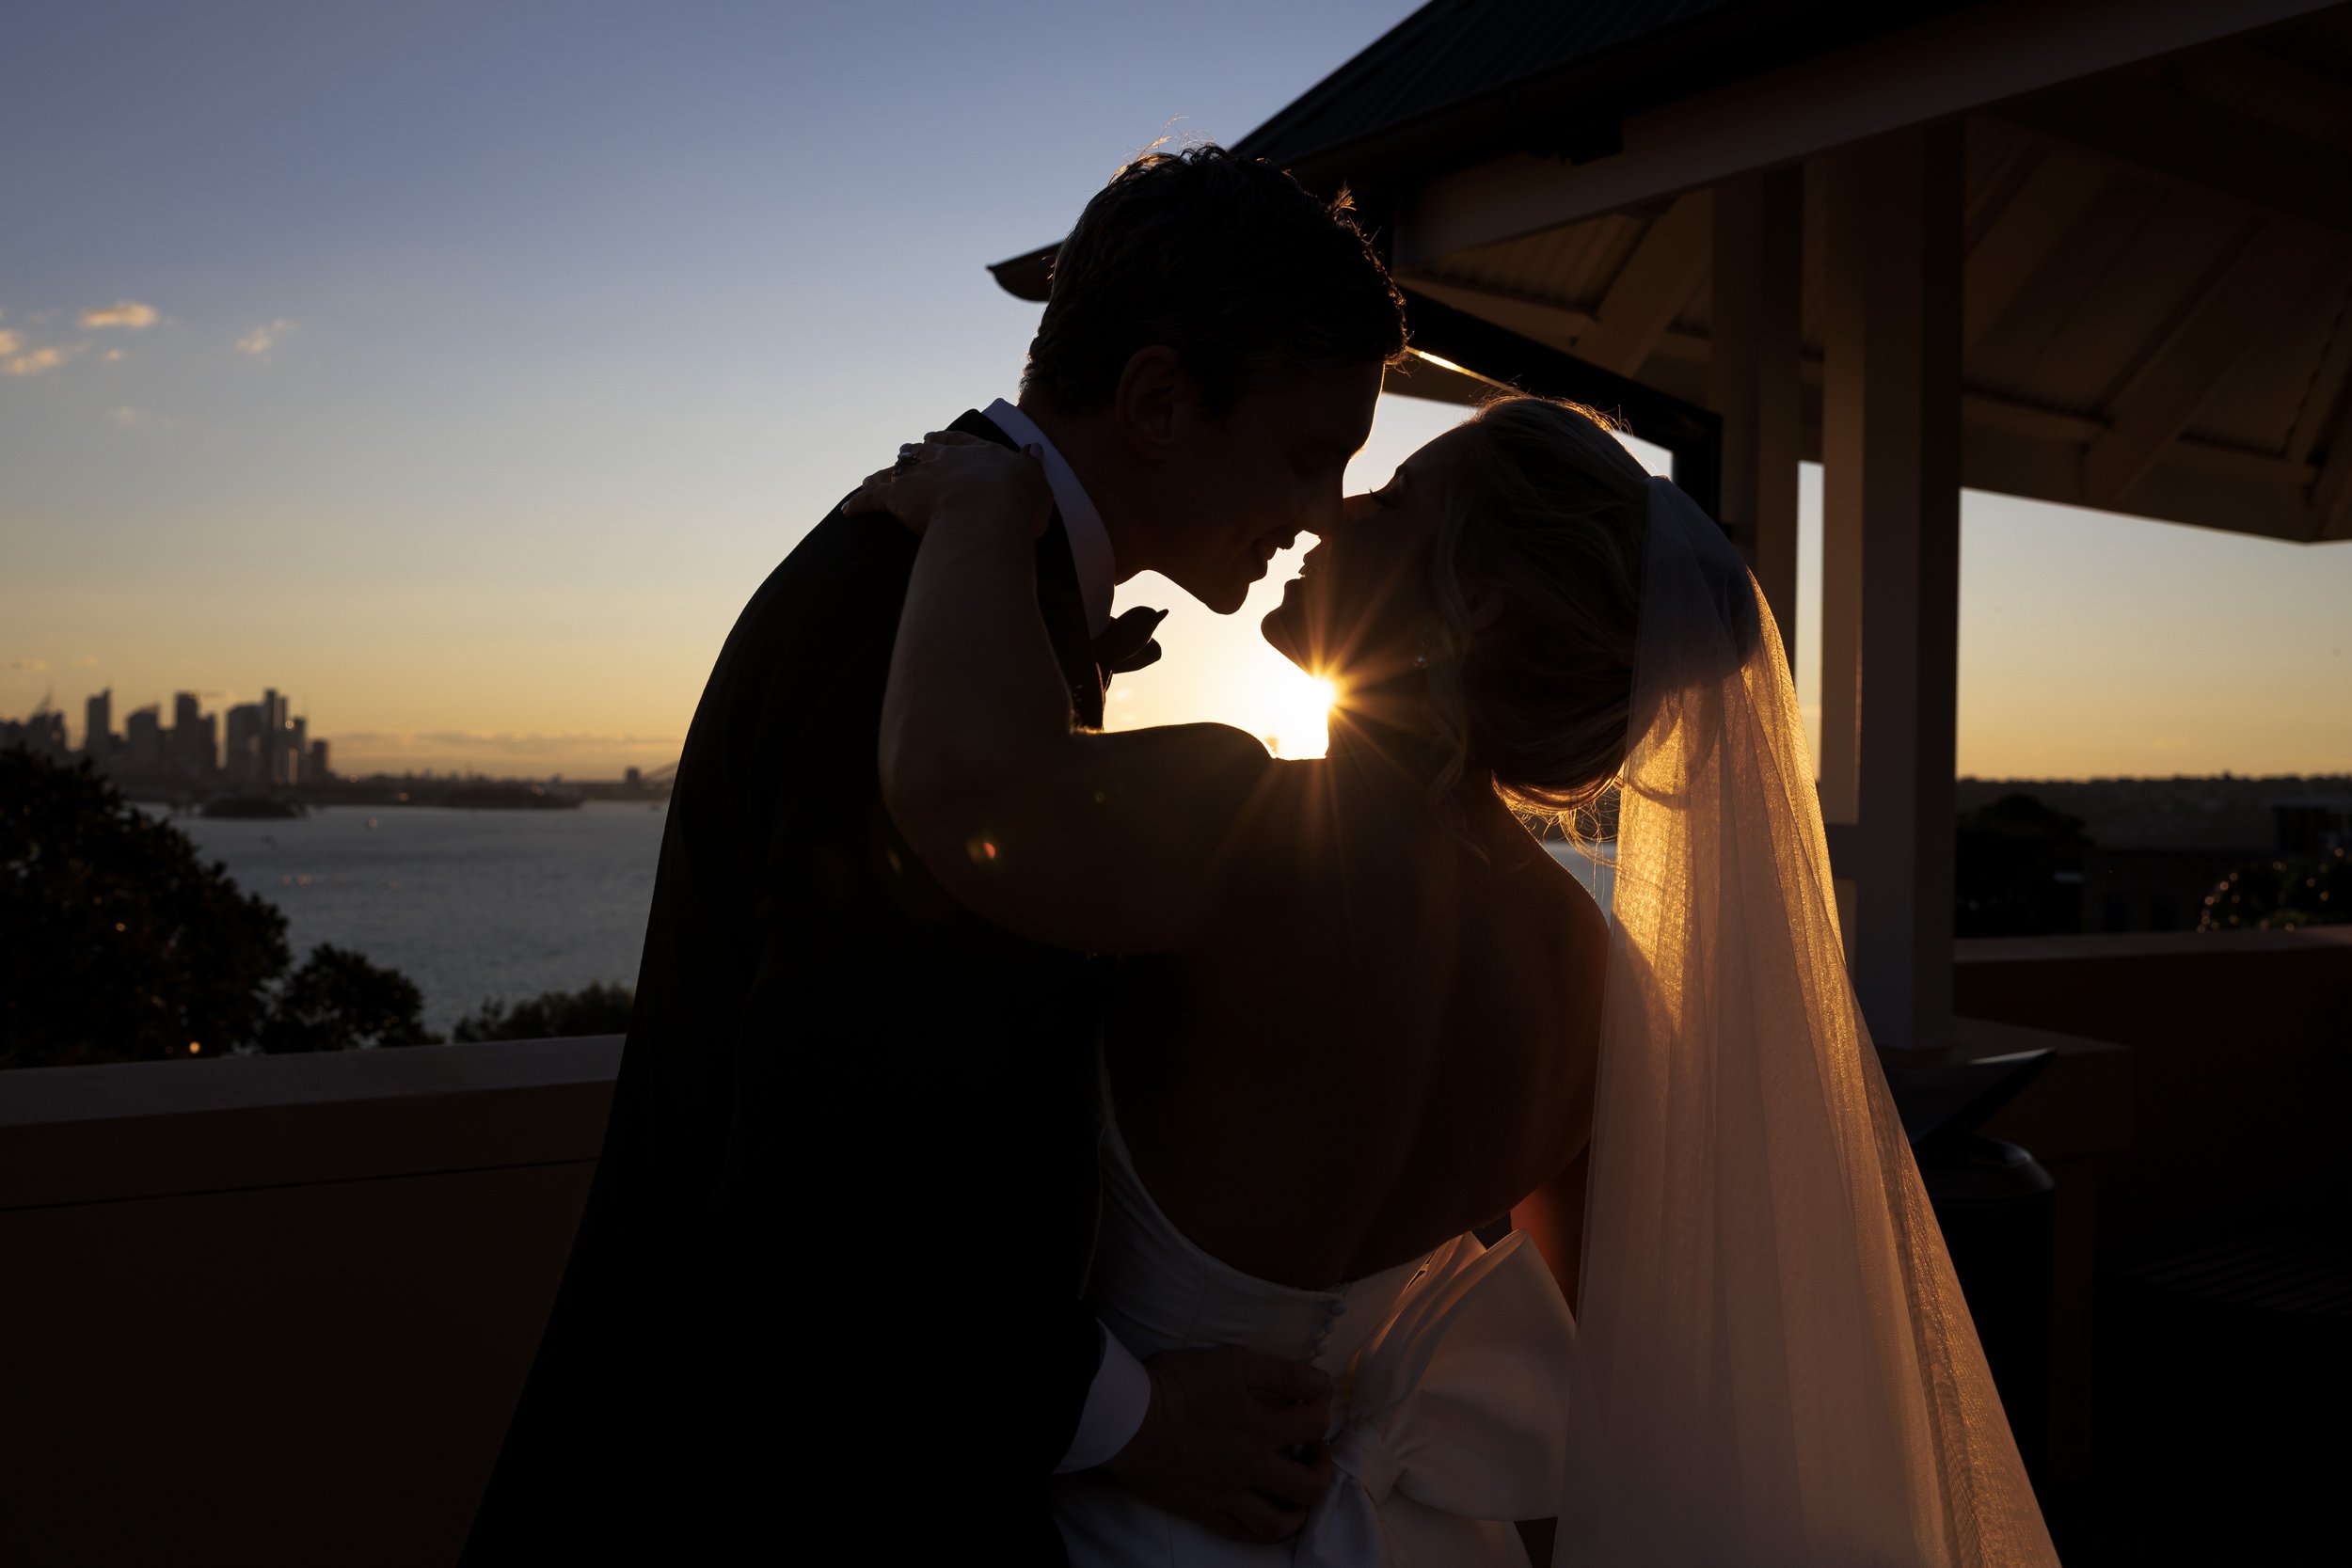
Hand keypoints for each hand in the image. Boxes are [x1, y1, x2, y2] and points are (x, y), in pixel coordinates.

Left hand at [845, 429, 1053, 539]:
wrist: (986, 515)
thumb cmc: (1017, 505)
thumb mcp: (1035, 482)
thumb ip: (1031, 466)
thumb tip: (1033, 449)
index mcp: (979, 454)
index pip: (959, 442)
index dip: (947, 441)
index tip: (937, 437)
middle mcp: (946, 459)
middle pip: (924, 450)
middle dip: (915, 451)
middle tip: (907, 449)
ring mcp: (920, 476)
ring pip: (896, 470)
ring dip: (883, 474)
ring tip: (871, 477)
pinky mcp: (896, 497)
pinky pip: (872, 499)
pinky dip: (859, 503)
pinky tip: (847, 510)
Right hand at [1100, 1347, 1334, 1543]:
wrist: (1126, 1419)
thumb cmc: (1177, 1385)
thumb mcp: (1233, 1362)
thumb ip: (1281, 1374)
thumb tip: (1320, 1384)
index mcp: (1261, 1430)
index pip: (1315, 1425)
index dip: (1321, 1406)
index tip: (1313, 1395)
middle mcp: (1250, 1470)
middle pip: (1309, 1486)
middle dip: (1322, 1466)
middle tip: (1312, 1448)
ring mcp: (1226, 1496)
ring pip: (1278, 1523)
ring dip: (1299, 1509)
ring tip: (1295, 1489)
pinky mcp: (1201, 1510)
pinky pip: (1240, 1533)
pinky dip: (1260, 1528)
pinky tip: (1265, 1513)